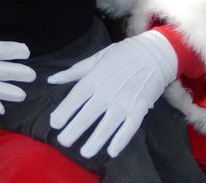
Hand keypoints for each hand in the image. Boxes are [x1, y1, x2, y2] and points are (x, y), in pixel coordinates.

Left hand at [48, 30, 176, 157]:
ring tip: (85, 152)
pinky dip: (122, 138)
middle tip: (63, 142)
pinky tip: (112, 150)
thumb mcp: (97, 58)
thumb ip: (74, 72)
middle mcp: (109, 90)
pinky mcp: (140, 106)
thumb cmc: (122, 55)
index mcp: (96, 76)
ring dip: (97, 138)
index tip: (54, 123)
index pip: (77, 96)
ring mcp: (126, 99)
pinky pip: (130, 125)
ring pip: (109, 123)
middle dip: (75, 128)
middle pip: (90, 112)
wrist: (154, 53)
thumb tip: (51, 79)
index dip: (65, 110)